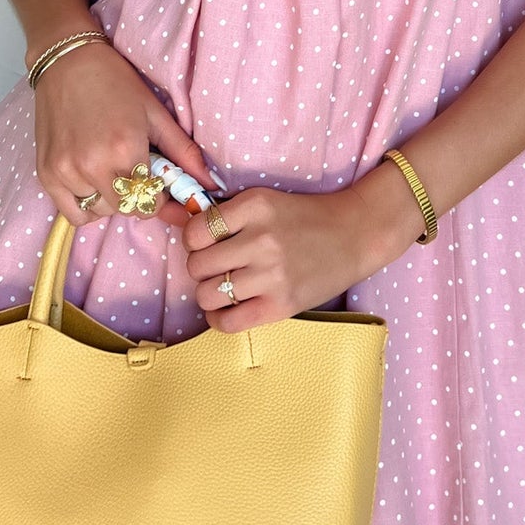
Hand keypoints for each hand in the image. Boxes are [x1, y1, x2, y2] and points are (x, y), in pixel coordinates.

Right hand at [31, 41, 221, 228]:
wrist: (68, 61)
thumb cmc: (115, 82)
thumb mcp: (155, 113)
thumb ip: (184, 152)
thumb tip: (209, 185)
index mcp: (125, 149)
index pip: (149, 202)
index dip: (160, 199)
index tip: (161, 189)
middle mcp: (93, 165)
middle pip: (125, 209)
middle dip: (137, 198)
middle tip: (136, 175)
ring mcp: (66, 171)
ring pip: (99, 212)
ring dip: (111, 201)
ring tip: (112, 172)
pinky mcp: (46, 173)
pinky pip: (72, 212)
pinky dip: (85, 206)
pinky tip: (93, 183)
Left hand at [178, 184, 376, 333]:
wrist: (354, 235)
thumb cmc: (304, 217)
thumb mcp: (263, 202)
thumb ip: (220, 211)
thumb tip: (169, 215)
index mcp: (255, 206)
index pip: (195, 230)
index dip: (195, 240)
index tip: (208, 243)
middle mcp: (261, 239)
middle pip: (196, 264)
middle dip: (200, 267)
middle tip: (217, 265)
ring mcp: (272, 275)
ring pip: (206, 294)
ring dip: (208, 292)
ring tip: (223, 286)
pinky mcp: (281, 305)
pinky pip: (228, 322)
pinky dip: (219, 318)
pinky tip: (228, 308)